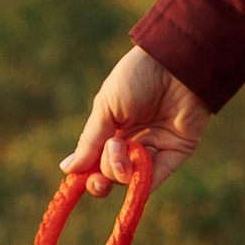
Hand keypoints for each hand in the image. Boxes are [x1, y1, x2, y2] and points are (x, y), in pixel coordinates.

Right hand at [61, 46, 210, 197]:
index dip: (87, 174)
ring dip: (120, 170)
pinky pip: (154, 178)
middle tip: (107, 159)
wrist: (176, 64)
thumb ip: (90, 140)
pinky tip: (133, 165)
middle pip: (112, 174)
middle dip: (105, 172)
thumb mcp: (106, 106)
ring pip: (130, 178)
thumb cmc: (137, 77)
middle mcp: (133, 142)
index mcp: (113, 129)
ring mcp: (155, 149)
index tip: (78, 178)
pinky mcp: (175, 153)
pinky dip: (140, 180)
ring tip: (120, 149)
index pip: (96, 162)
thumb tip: (68, 169)